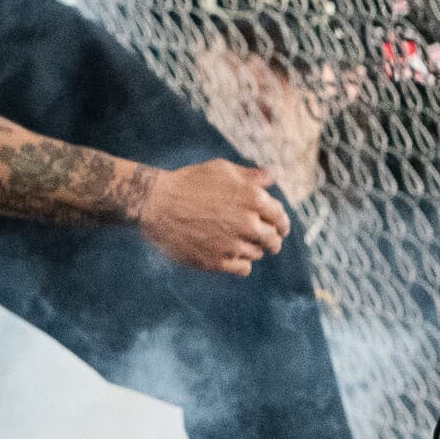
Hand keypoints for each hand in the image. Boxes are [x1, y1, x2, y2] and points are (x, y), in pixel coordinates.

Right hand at [136, 159, 290, 274]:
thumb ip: (251, 175)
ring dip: (253, 249)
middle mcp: (248, 223)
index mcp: (253, 198)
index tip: (279, 228)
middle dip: (272, 239)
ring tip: (238, 242)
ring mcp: (233, 244)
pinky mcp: (217, 262)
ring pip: (258, 254)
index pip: (281, 217)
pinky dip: (241, 263)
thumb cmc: (189, 183)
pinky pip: (244, 269)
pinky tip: (231, 254)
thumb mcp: (222, 169)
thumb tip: (273, 177)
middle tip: (266, 240)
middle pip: (273, 240)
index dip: (282, 223)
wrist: (157, 204)